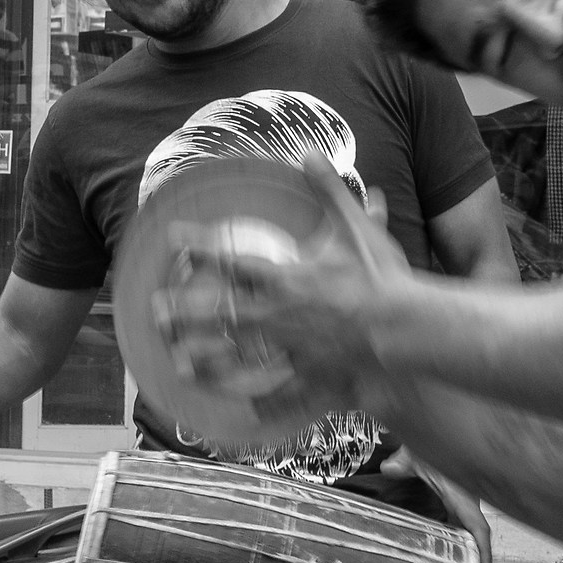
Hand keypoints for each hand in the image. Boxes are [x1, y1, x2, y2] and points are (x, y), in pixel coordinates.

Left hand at [150, 156, 412, 421]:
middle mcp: (278, 314)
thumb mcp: (355, 228)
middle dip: (186, 312)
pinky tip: (241, 410)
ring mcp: (290, 348)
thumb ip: (329, 191)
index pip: (232, 259)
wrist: (404, 329)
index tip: (174, 239)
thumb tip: (311, 152)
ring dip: (206, 361)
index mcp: (285, 277)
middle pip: (220, 313)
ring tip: (179, 363)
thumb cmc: (380, 278)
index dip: (200, 247)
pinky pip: (277, 390)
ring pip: (237, 358)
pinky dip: (259, 402)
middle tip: (157, 312)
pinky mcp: (309, 374)